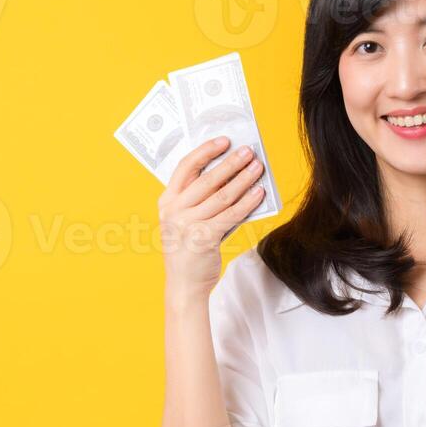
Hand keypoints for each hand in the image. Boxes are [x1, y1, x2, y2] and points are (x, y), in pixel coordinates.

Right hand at [159, 136, 265, 300]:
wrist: (184, 285)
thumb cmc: (188, 250)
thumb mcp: (185, 221)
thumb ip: (201, 200)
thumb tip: (232, 176)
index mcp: (167, 201)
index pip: (185, 167)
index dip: (206, 151)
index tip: (224, 141)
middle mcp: (174, 210)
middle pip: (207, 179)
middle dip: (231, 163)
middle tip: (249, 152)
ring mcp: (187, 224)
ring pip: (222, 195)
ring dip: (244, 179)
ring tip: (258, 169)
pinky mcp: (203, 238)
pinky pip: (231, 215)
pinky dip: (247, 202)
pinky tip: (258, 193)